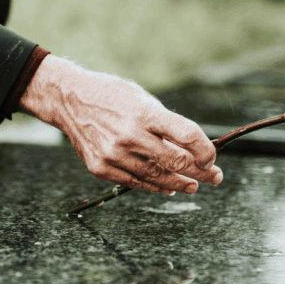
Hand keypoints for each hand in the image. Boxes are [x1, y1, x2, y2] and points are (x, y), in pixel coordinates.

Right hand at [19, 55, 223, 194]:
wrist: (70, 100)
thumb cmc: (113, 96)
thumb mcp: (143, 99)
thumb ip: (166, 124)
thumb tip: (193, 150)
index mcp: (144, 112)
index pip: (187, 135)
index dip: (205, 150)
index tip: (212, 158)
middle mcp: (129, 134)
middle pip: (176, 161)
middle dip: (201, 172)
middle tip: (214, 177)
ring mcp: (114, 154)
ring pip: (157, 177)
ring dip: (180, 184)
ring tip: (193, 186)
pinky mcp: (101, 168)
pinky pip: (135, 183)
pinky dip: (155, 186)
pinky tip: (167, 187)